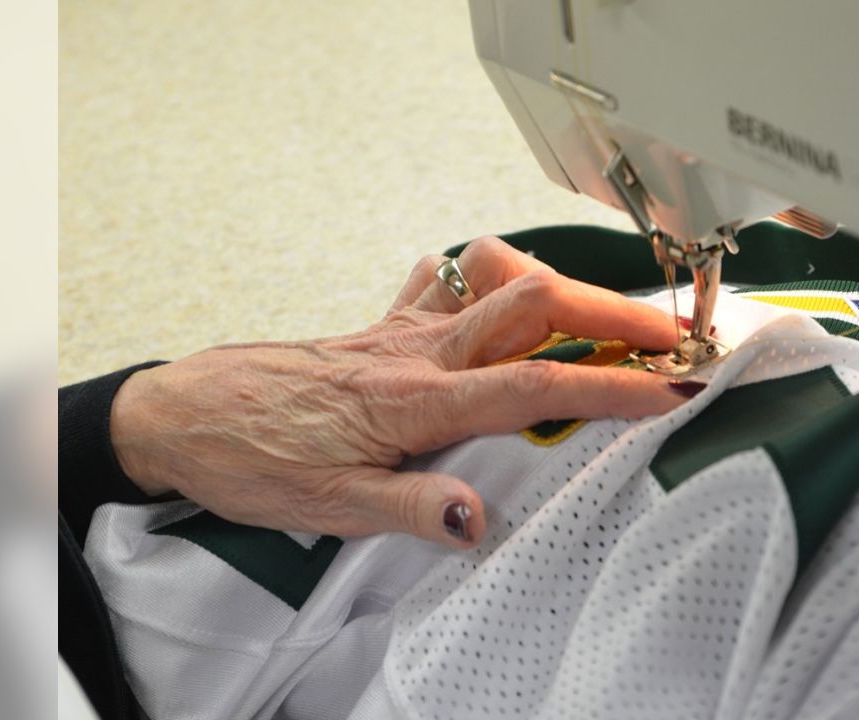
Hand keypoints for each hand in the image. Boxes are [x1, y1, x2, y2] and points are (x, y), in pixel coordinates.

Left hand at [110, 237, 697, 547]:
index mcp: (417, 399)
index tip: (674, 389)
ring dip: (560, 285)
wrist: (184, 414)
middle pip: (536, 302)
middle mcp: (419, 351)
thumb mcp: (332, 507)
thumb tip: (481, 519)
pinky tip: (496, 300)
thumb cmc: (254, 458)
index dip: (614, 385)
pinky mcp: (384, 323)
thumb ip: (412, 510)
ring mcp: (403, 329)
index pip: (537, 384)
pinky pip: (447, 281)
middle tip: (671, 334)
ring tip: (599, 316)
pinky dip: (486, 280)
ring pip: (498, 277)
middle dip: (614, 311)